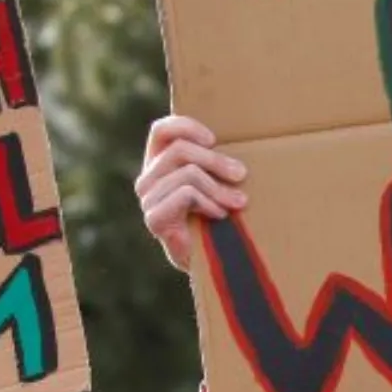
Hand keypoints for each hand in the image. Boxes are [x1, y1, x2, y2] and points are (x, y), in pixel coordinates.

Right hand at [137, 116, 247, 272]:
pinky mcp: (154, 218)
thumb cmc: (221, 219)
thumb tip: (244, 140)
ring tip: (238, 202)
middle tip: (241, 174)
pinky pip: (186, 194)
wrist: (211, 264)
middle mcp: (147, 179)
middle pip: (180, 150)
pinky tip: (220, 215)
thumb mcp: (219, 184)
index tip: (214, 139)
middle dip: (217, 161)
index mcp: (159, 164)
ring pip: (187, 172)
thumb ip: (217, 163)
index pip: (162, 130)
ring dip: (219, 187)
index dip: (186, 126)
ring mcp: (147, 199)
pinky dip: (210, 202)